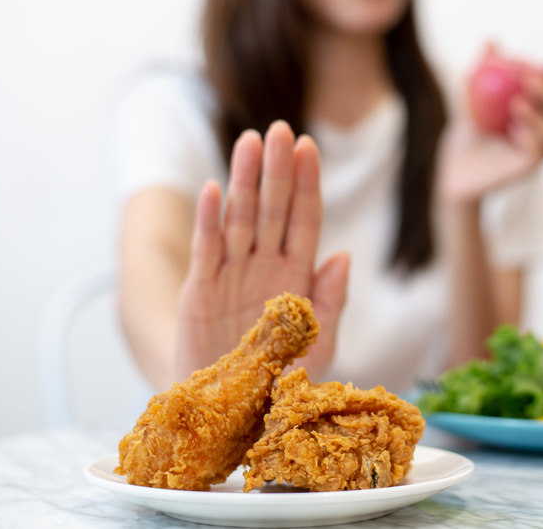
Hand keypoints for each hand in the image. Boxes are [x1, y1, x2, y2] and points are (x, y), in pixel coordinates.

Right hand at [174, 121, 349, 379]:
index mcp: (296, 276)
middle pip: (273, 209)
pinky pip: (206, 251)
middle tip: (280, 128)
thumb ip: (330, 302)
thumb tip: (343, 253)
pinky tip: (214, 190)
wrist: (229, 413)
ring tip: (249, 142)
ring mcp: (230, 275)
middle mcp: (264, 267)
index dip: (307, 185)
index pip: (303, 220)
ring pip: (239, 219)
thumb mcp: (316, 346)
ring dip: (244, 181)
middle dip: (277, 170)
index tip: (309, 148)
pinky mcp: (199, 291)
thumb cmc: (276, 381)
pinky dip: (210, 221)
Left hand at [439, 51, 542, 203]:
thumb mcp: (473, 92)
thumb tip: (491, 40)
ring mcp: (542, 155)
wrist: (453, 164)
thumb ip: (484, 68)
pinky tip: (513, 130)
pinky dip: (530, 139)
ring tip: (517, 104)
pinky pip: (539, 155)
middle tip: (531, 80)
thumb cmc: (470, 127)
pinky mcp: (527, 170)